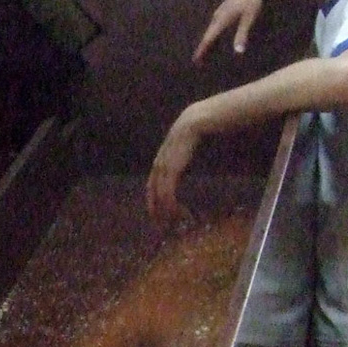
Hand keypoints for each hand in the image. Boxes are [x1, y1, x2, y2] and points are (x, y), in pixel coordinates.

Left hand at [146, 108, 201, 223]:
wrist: (195, 121)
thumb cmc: (193, 132)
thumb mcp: (184, 146)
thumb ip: (182, 153)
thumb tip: (186, 156)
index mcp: (161, 160)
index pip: (152, 184)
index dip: (153, 199)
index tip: (156, 212)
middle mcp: (159, 165)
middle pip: (152, 192)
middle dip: (155, 210)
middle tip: (158, 225)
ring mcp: (164, 167)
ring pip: (159, 195)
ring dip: (164, 211)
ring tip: (170, 223)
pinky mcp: (171, 170)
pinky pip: (167, 191)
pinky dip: (170, 204)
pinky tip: (175, 213)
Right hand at [194, 0, 278, 62]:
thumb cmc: (252, 1)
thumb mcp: (248, 19)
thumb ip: (241, 35)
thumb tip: (238, 52)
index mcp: (221, 20)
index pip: (208, 38)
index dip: (202, 50)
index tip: (195, 60)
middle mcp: (217, 17)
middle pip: (207, 35)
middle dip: (203, 47)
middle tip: (198, 59)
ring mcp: (219, 12)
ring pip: (210, 29)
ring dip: (207, 39)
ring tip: (205, 49)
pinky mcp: (223, 9)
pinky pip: (214, 24)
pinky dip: (212, 32)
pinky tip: (214, 34)